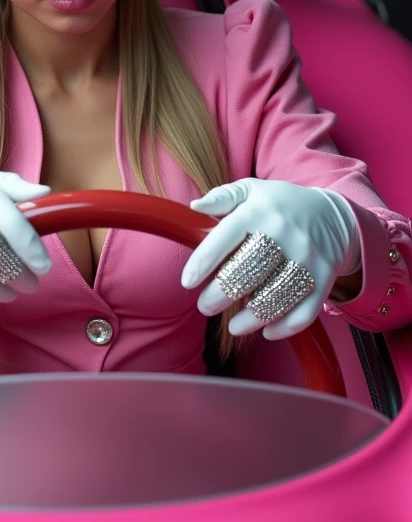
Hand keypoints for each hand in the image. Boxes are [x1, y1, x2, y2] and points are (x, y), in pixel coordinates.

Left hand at [182, 178, 360, 339]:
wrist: (334, 216)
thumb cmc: (281, 205)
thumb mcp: (251, 190)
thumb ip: (221, 198)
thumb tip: (194, 207)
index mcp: (258, 211)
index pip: (224, 238)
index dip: (202, 263)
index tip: (188, 282)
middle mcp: (283, 234)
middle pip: (246, 273)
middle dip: (219, 296)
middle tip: (206, 306)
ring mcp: (306, 258)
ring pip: (274, 299)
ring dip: (249, 320)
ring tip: (233, 326)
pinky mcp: (324, 279)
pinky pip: (304, 312)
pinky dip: (283, 328)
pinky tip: (267, 331)